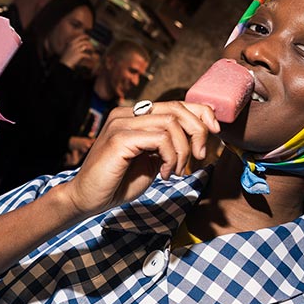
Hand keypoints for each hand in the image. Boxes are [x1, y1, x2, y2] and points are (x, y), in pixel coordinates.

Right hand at [57, 33, 96, 70]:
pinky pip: (87, 54)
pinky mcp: (79, 55)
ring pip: (87, 47)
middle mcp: (74, 45)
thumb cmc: (66, 57)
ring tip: (92, 51)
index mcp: (71, 43)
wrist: (64, 63)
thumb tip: (81, 44)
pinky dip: (89, 56)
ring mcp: (77, 50)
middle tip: (92, 46)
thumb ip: (73, 45)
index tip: (89, 37)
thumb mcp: (68, 49)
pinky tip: (90, 57)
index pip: (80, 37)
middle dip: (90, 44)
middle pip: (85, 42)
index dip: (85, 36)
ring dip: (91, 49)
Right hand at [62, 101, 217, 217]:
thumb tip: (198, 137)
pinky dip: (170, 158)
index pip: (176, 103)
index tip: (215, 132)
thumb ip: (167, 145)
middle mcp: (127, 114)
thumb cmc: (118, 182)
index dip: (201, 113)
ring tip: (176, 171)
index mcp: (135, 115)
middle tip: (200, 157)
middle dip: (198, 132)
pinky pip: (160, 139)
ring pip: (172, 124)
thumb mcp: (151, 160)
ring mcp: (121, 124)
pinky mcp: (120, 139)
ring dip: (183, 151)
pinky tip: (164, 174)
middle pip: (177, 109)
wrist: (87, 199)